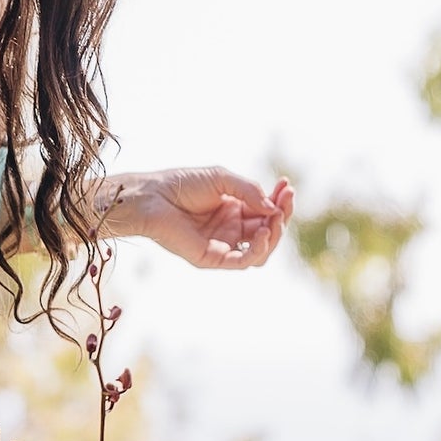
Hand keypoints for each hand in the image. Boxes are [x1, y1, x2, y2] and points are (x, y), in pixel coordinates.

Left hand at [107, 167, 292, 269]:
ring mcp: (223, 244)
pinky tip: (262, 232)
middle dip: (281, 215)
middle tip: (285, 199)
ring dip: (274, 235)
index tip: (287, 187)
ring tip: (274, 218)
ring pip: (260, 250)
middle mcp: (231, 228)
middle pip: (268, 231)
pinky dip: (258, 249)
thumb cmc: (183, 184)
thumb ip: (249, 191)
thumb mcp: (222, 179)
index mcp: (234, 209)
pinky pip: (242, 261)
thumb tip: (273, 208)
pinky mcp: (212, 258)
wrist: (153, 196)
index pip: (266, 212)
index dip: (280, 202)